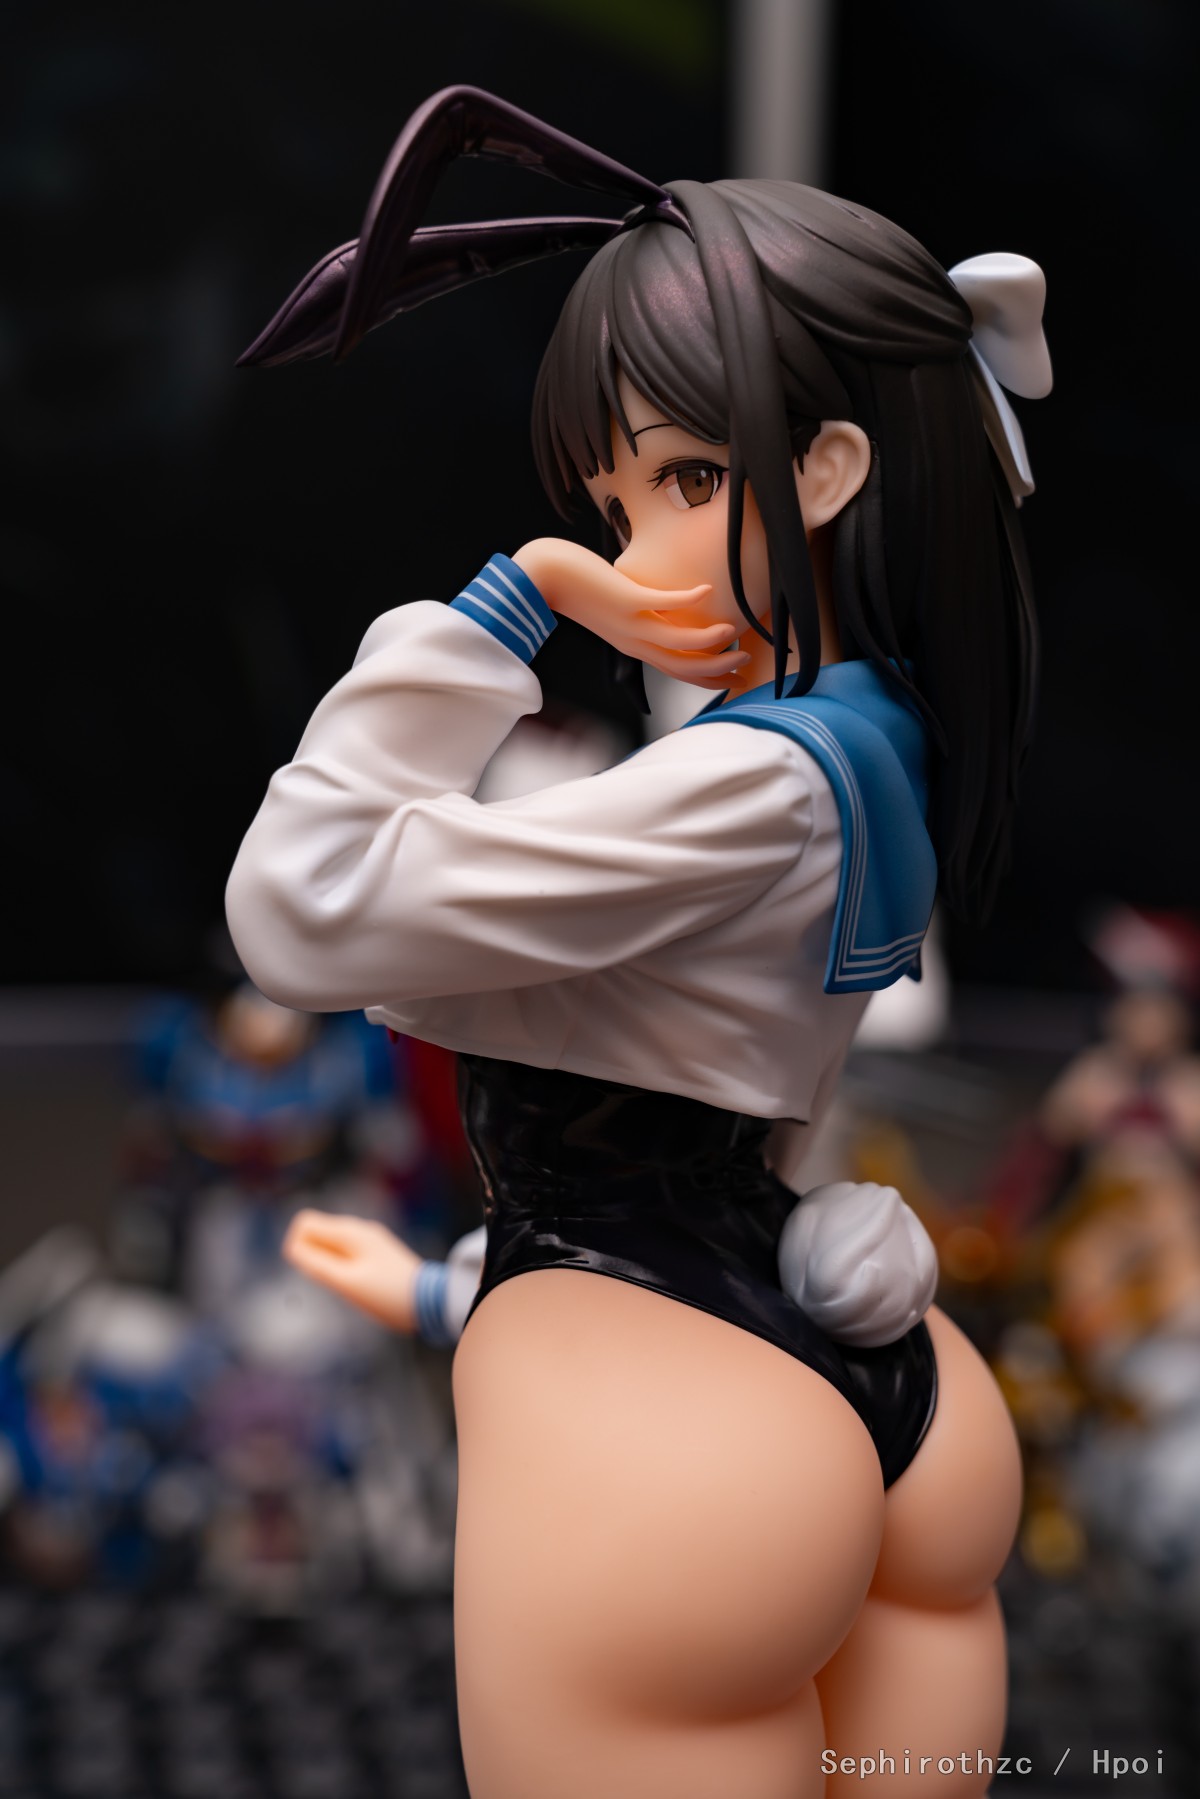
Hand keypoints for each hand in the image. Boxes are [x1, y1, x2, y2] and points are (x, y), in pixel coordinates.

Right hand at [282, 1208, 421, 1333]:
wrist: (429, 1301)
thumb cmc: (386, 1294)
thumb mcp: (347, 1283)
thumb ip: (318, 1265)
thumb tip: (292, 1249)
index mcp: (350, 1232)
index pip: (305, 1222)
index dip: (297, 1245)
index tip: (310, 1270)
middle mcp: (358, 1228)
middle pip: (317, 1231)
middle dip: (312, 1255)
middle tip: (333, 1282)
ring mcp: (369, 1239)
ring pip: (331, 1244)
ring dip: (327, 1263)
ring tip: (348, 1286)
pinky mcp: (376, 1252)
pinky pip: (346, 1252)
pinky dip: (341, 1266)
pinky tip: (357, 1285)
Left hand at [512, 538, 749, 687]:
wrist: (543, 576)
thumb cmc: (578, 586)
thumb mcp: (613, 608)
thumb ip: (638, 612)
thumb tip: (659, 605)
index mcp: (632, 645)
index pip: (676, 670)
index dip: (707, 678)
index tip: (734, 679)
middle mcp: (633, 641)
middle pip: (682, 665)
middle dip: (716, 669)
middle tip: (746, 663)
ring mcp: (630, 622)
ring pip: (678, 643)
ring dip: (708, 642)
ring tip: (733, 633)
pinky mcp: (625, 600)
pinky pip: (663, 603)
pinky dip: (687, 600)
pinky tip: (706, 590)